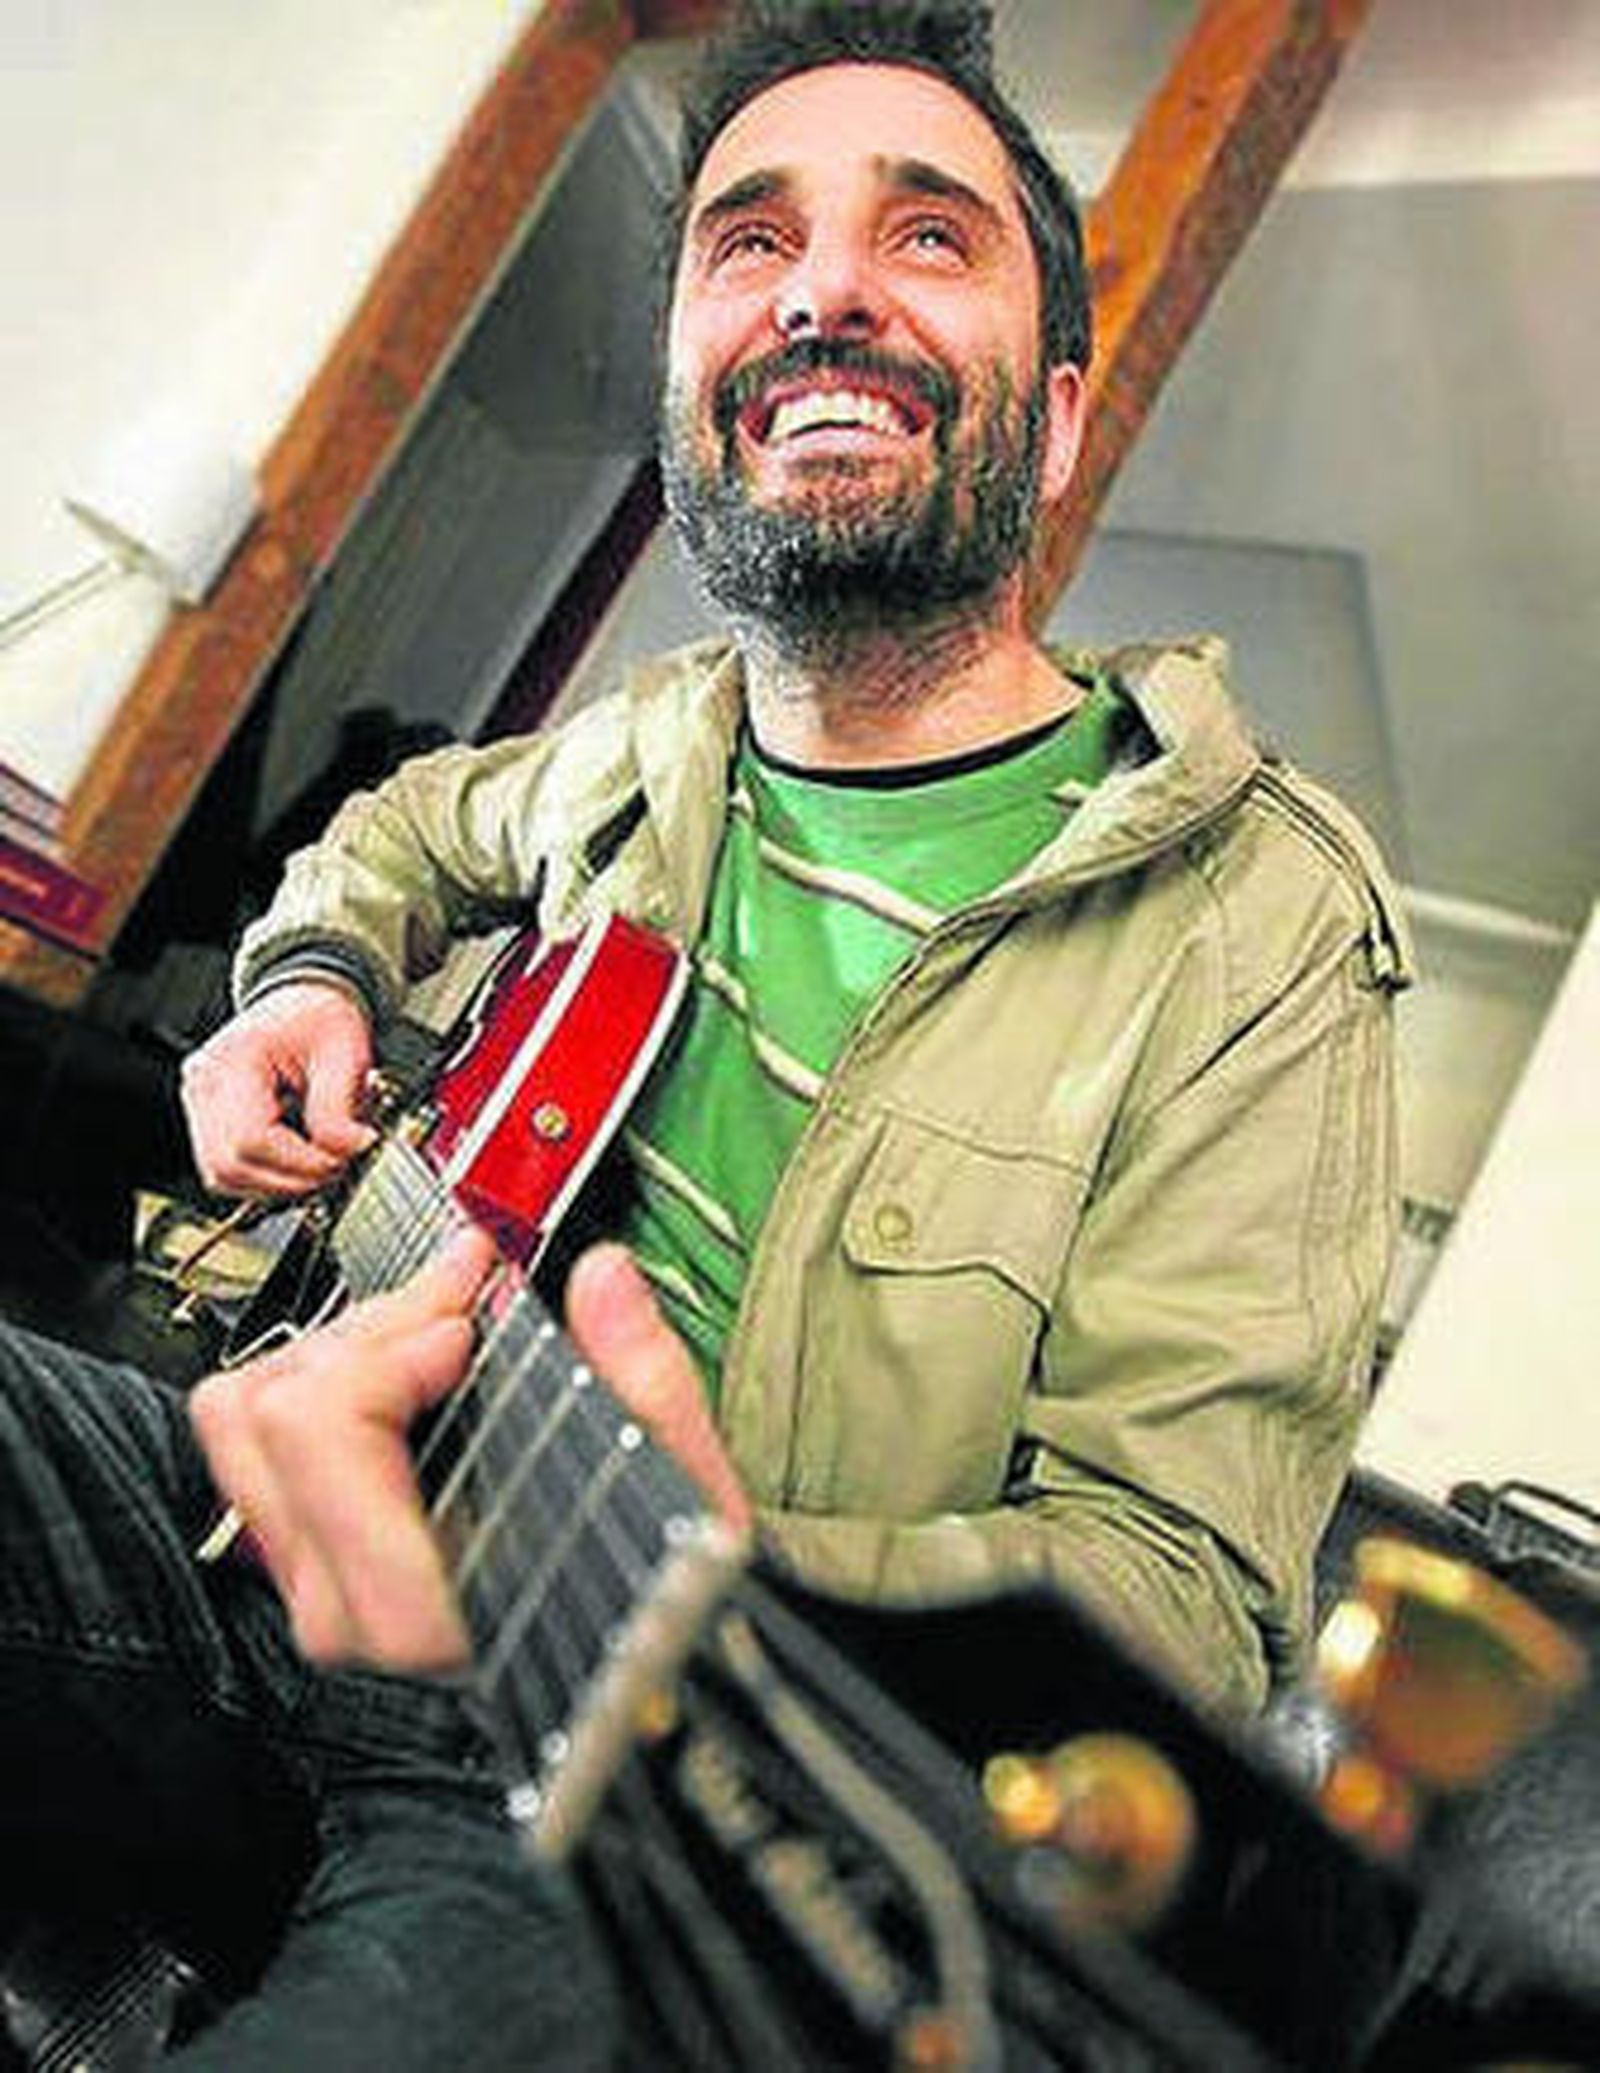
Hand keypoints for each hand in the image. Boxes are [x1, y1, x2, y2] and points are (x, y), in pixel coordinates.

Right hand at [181, 981, 377, 1196]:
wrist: (302, 1001)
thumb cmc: (319, 1017)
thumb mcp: (346, 1053)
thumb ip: (341, 1111)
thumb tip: (350, 1154)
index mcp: (235, 1059)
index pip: (251, 1139)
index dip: (300, 1164)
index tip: (340, 1160)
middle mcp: (205, 1083)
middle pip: (229, 1165)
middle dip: (288, 1180)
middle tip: (333, 1168)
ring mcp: (199, 1103)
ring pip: (223, 1176)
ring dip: (275, 1183)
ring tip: (316, 1162)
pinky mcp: (206, 1119)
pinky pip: (226, 1168)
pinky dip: (264, 1175)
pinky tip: (295, 1159)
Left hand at [190, 1233, 748, 1674]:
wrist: (634, 1685)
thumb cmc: (656, 1608)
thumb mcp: (679, 1497)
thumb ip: (642, 1382)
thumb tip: (601, 1281)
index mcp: (421, 1607)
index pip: (318, 1425)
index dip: (392, 1344)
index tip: (470, 1327)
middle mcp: (344, 1611)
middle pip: (270, 1405)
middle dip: (374, 1325)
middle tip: (464, 1296)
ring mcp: (317, 1592)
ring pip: (242, 1421)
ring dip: (339, 1352)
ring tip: (430, 1333)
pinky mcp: (314, 1570)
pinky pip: (259, 1450)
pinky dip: (326, 1386)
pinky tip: (409, 1372)